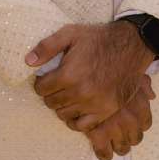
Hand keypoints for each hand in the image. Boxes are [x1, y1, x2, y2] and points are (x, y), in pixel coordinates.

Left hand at [27, 22, 153, 131]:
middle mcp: (81, 93)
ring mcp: (95, 104)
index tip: (45, 78)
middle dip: (50, 94)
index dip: (40, 83)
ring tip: (66, 95)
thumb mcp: (70, 34)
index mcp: (69, 74)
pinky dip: (76, 120)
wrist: (130, 46)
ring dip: (62, 106)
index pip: (41, 89)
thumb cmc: (98, 39)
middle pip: (51, 103)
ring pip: (65, 115)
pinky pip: (84, 126)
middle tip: (56, 86)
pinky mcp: (107, 110)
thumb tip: (28, 62)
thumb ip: (47, 47)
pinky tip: (76, 110)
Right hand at [85, 77, 154, 159]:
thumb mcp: (133, 74)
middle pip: (135, 139)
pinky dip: (103, 152)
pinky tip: (99, 147)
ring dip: (116, 144)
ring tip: (108, 139)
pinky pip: (104, 152)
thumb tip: (152, 95)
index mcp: (141, 107)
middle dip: (127, 136)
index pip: (145, 124)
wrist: (92, 68)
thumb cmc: (112, 69)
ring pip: (122, 148)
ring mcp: (116, 128)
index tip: (130, 123)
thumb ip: (144, 85)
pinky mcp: (98, 134)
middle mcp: (132, 120)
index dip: (138, 124)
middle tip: (117, 132)